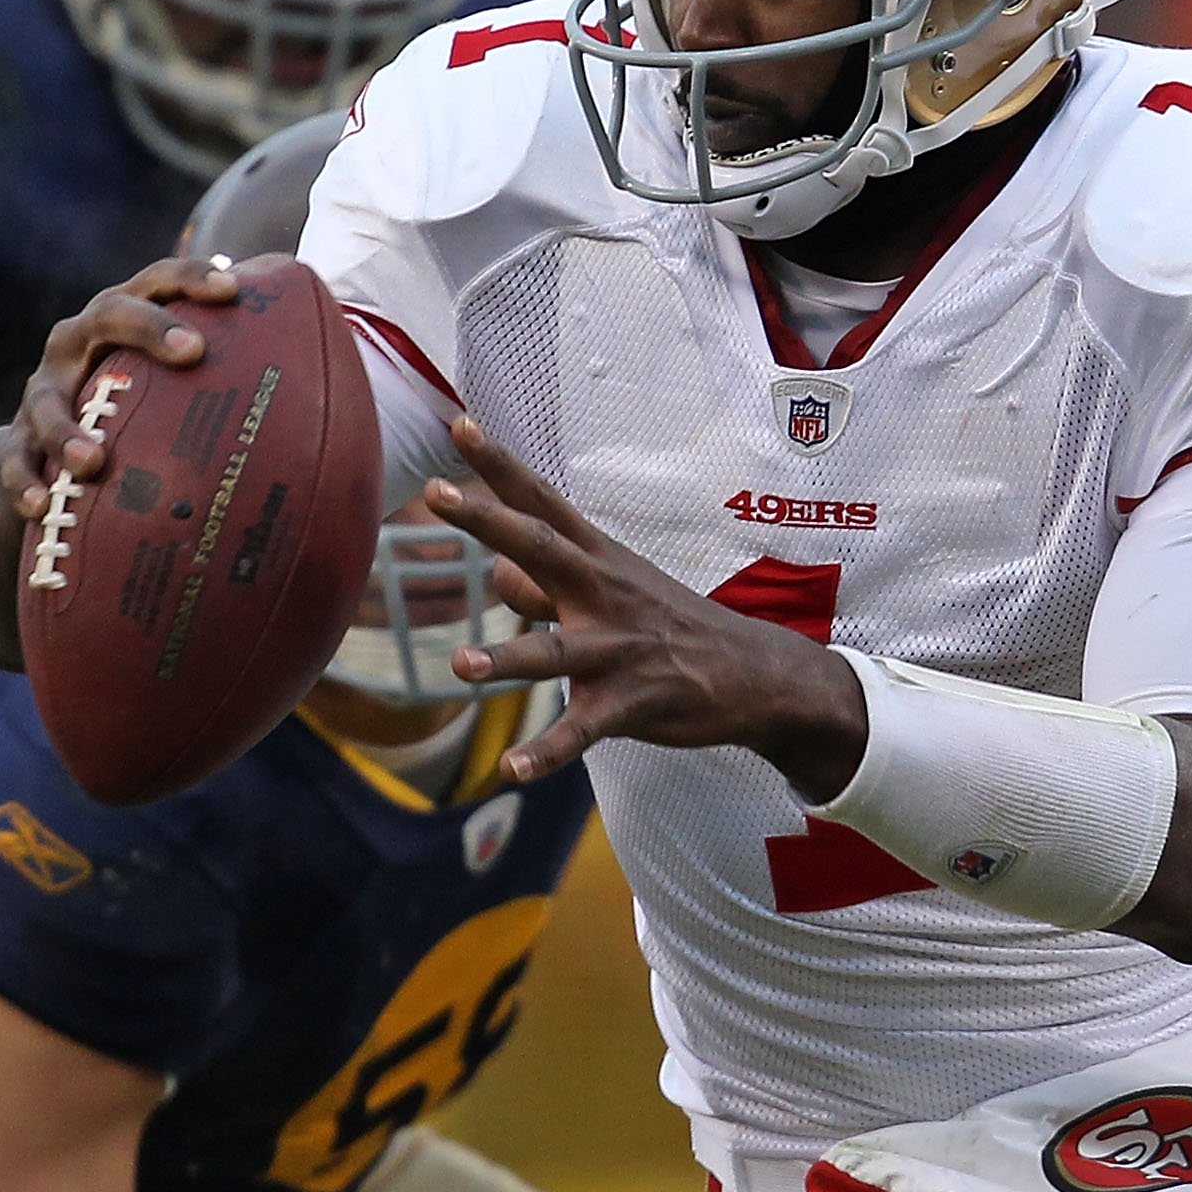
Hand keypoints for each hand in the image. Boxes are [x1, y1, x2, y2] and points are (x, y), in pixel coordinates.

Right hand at [0, 259, 234, 670]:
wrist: (54, 456)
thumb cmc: (149, 420)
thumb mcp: (188, 399)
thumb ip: (244, 393)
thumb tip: (351, 425)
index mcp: (125, 325)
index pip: (158, 283)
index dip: (191, 278)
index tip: (234, 288)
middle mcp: (80, 348)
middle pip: (108, 316)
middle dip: (150, 327)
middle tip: (194, 353)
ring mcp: (44, 394)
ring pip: (46, 399)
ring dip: (68, 426)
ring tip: (93, 460)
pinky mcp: (17, 446)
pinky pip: (14, 462)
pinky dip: (24, 483)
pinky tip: (42, 508)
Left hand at [429, 421, 869, 796]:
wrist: (754, 674)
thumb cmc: (672, 626)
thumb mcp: (614, 592)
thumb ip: (549, 587)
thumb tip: (497, 577)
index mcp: (599, 561)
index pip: (543, 502)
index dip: (500, 464)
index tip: (460, 422)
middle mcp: (604, 594)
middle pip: (540, 549)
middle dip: (488, 521)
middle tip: (437, 493)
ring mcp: (618, 650)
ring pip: (556, 652)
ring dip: (507, 658)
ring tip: (461, 665)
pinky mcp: (631, 704)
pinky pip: (583, 730)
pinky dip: (547, 752)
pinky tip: (512, 769)